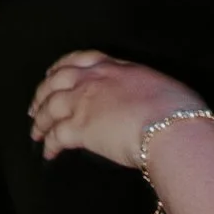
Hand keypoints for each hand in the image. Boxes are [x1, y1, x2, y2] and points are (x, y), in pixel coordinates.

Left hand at [29, 51, 205, 170]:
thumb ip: (142, 87)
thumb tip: (146, 97)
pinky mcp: (80, 129)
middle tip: (36, 106)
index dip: (62, 67)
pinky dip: (49, 145)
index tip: (53, 73)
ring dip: (41, 121)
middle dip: (43, 93)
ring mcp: (83, 103)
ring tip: (36, 132)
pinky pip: (56, 136)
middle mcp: (93, 80)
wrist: (170, 127)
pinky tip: (48, 153)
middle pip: (56, 81)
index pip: (81, 60)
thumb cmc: (177, 109)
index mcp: (114, 68)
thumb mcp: (158, 85)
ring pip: (50, 108)